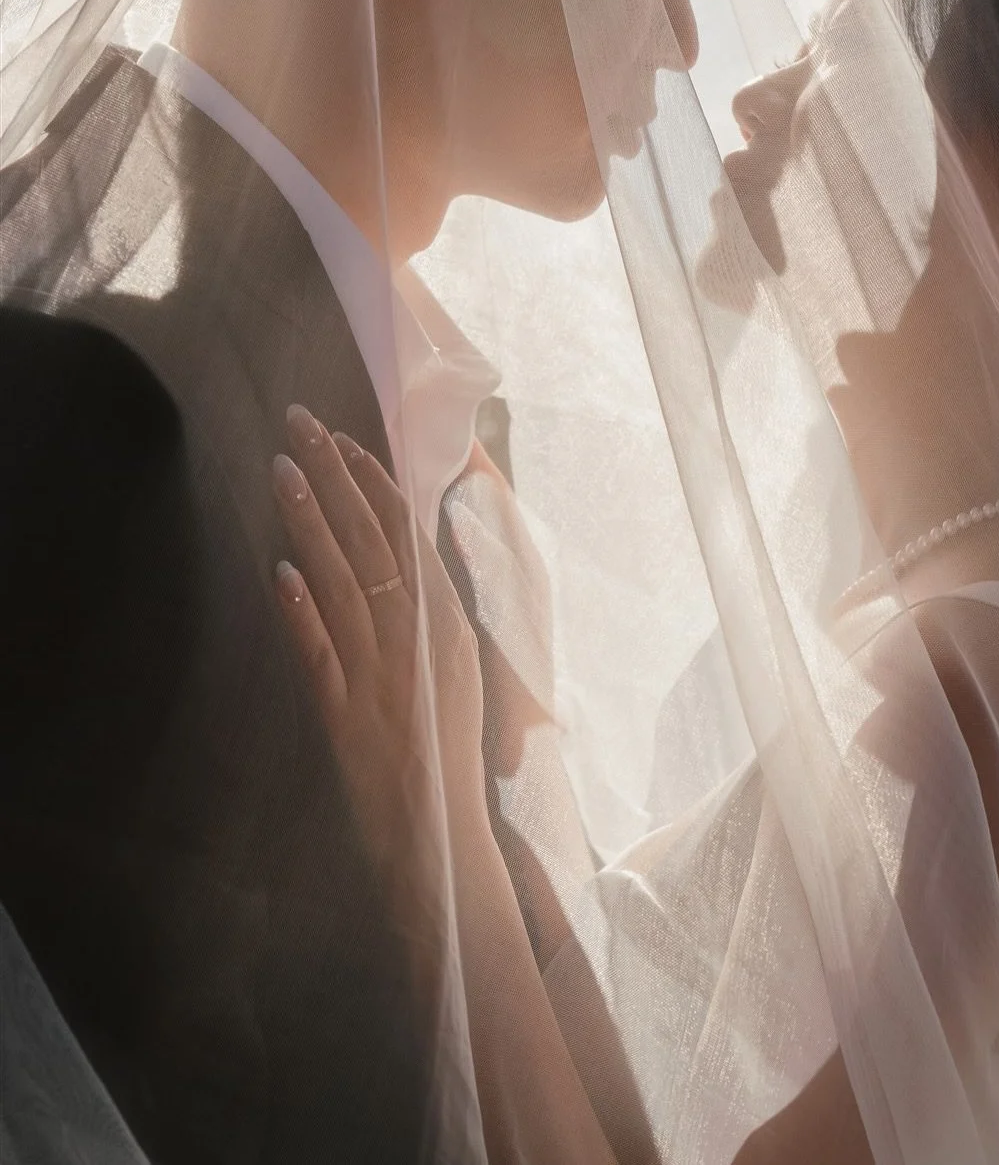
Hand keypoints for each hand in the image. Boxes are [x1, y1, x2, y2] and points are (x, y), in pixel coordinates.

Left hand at [271, 406, 486, 911]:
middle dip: (336, 476)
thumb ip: (428, 613)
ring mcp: (384, 678)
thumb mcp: (452, 671)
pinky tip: (280, 573)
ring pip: (346, 583)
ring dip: (312, 523)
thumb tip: (403, 555)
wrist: (444, 842)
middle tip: (300, 422)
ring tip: (283, 470)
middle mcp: (420, 641)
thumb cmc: (447, 755)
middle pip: (374, 542)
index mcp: (448, 624)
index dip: (373, 482)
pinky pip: (323, 657)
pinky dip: (303, 614)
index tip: (343, 438)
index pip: (408, 534)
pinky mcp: (350, 718)